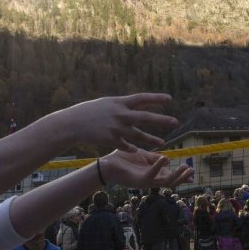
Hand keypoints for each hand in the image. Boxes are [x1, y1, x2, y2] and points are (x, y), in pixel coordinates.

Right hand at [62, 94, 177, 150]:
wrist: (73, 123)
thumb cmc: (90, 111)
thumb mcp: (108, 102)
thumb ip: (124, 104)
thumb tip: (139, 102)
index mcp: (120, 102)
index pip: (142, 98)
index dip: (156, 98)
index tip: (169, 99)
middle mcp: (120, 114)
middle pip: (145, 117)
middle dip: (161, 120)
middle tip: (175, 121)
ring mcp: (116, 128)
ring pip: (138, 135)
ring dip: (151, 140)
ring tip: (162, 143)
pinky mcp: (111, 139)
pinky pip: (126, 145)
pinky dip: (132, 148)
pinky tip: (139, 151)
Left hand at [100, 148, 193, 188]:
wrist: (107, 164)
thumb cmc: (123, 159)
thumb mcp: (143, 156)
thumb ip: (154, 158)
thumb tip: (168, 159)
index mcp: (153, 174)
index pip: (170, 176)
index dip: (182, 175)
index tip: (193, 173)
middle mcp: (151, 180)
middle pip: (171, 182)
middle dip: (183, 177)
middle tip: (192, 170)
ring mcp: (145, 182)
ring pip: (165, 182)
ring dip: (176, 175)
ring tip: (185, 167)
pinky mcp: (138, 181)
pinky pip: (151, 175)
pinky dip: (158, 167)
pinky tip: (165, 158)